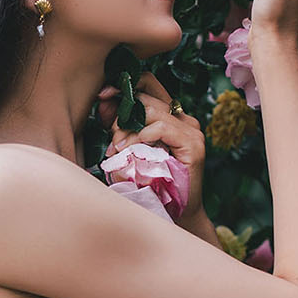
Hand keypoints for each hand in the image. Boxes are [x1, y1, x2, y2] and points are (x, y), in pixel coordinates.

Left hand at [97, 72, 205, 220]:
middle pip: (147, 98)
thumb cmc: (150, 183)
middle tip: (111, 139)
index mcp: (170, 115)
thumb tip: (104, 103)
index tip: (103, 95)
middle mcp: (183, 118)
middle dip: (122, 115)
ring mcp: (191, 130)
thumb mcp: (130, 149)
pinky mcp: (193, 144)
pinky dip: (144, 135)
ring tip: (117, 149)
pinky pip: (164, 127)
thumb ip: (120, 126)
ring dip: (128, 129)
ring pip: (153, 111)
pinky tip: (131, 149)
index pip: (149, 84)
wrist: (174, 213)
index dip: (125, 85)